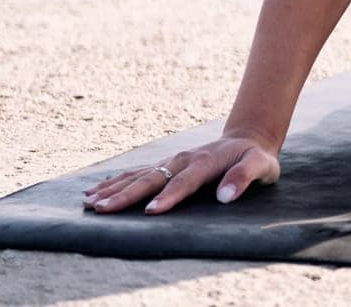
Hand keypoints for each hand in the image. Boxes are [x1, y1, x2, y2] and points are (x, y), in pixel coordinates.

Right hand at [81, 133, 280, 214]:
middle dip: (126, 194)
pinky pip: (137, 172)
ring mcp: (172, 161)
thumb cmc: (255, 157)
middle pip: (152, 178)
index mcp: (205, 162)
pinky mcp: (165, 165)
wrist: (247, 139)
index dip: (168, 197)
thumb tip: (226, 197)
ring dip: (114, 188)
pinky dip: (116, 181)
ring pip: (138, 175)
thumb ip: (244, 177)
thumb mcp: (262, 165)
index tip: (151, 212)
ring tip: (89, 202)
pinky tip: (96, 190)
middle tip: (102, 209)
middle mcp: (183, 160)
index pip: (184, 182)